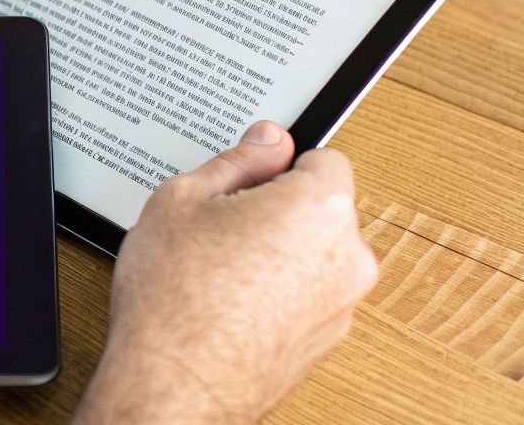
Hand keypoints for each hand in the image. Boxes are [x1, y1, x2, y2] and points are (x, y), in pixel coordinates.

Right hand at [73, 122, 377, 424]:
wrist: (175, 382)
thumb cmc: (175, 298)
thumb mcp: (182, 199)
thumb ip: (236, 161)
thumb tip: (266, 141)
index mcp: (320, 208)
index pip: (323, 157)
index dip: (277, 161)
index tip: (246, 173)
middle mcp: (348, 256)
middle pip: (322, 206)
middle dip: (278, 207)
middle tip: (219, 220)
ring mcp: (342, 303)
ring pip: (315, 252)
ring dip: (279, 250)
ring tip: (217, 264)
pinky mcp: (327, 338)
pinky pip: (308, 292)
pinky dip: (279, 289)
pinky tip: (229, 297)